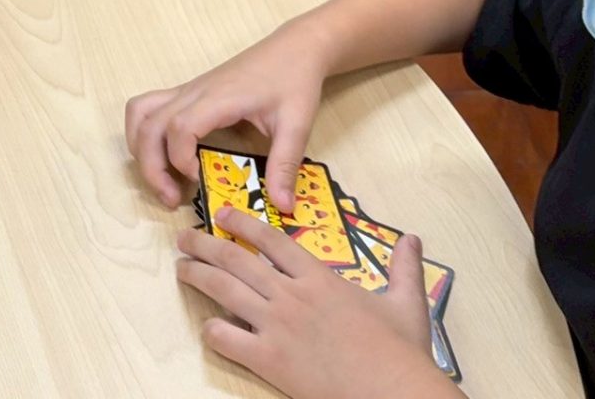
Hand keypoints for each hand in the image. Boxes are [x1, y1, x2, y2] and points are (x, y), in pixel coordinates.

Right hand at [126, 22, 332, 210]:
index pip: (179, 128)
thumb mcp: (296, 125)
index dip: (181, 160)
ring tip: (159, 178)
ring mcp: (187, 90)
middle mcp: (193, 92)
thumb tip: (282, 206)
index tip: (201, 179)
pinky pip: (149, 107)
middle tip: (171, 199)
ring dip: (140, 148)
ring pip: (140, 113)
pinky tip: (163, 153)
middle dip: (151, 167)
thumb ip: (285, 164)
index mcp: (218, 98)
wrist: (293, 47)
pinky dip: (144, 131)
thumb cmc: (293, 80)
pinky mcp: (187, 92)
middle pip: (149, 126)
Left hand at [176, 210, 448, 398]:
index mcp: (319, 278)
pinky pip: (226, 338)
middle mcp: (291, 295)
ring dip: (198, 276)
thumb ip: (404, 269)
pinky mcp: (268, 359)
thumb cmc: (400, 352)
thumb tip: (413, 239)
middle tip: (184, 239)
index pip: (271, 240)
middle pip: (237, 259)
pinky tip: (207, 326)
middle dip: (205, 245)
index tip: (221, 214)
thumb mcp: (407, 304)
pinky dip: (211, 330)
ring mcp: (276, 326)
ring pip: (224, 291)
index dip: (242, 223)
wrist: (392, 392)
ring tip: (181, 269)